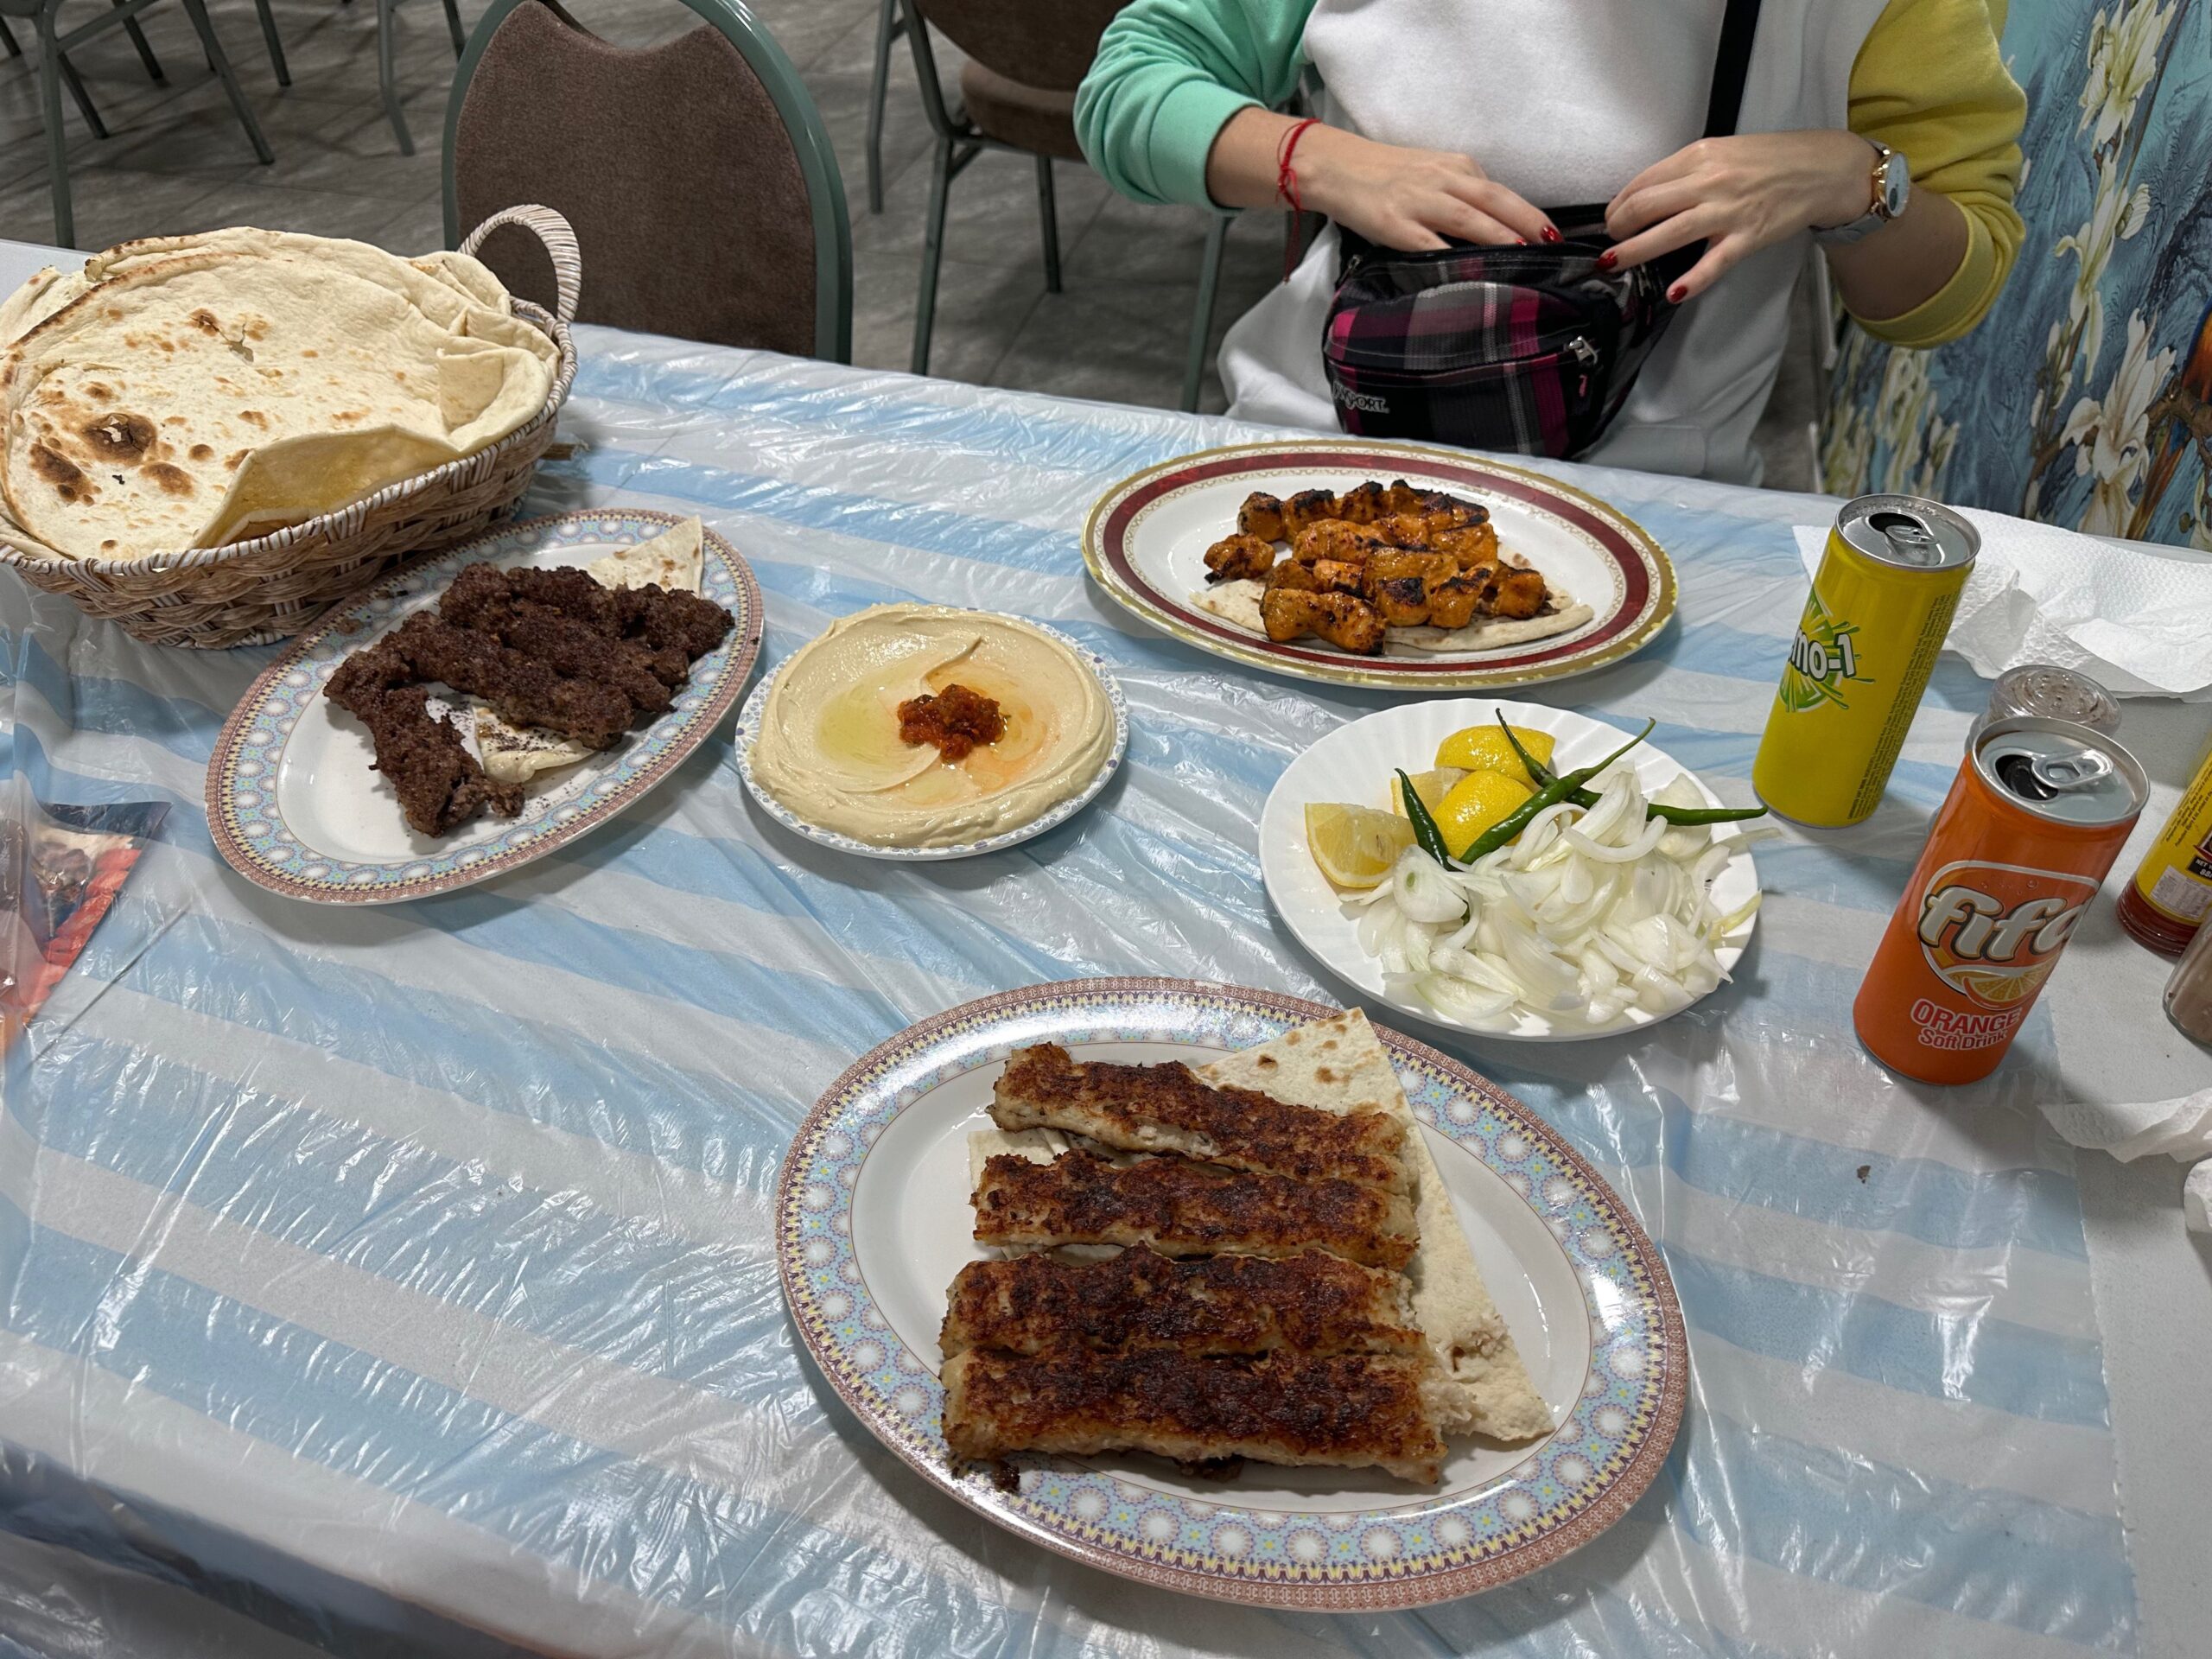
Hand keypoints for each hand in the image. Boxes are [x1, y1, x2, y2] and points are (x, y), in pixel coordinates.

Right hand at [1297, 126, 1555, 251]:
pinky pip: (1430, 244)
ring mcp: (1419, 201)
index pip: (1500, 192)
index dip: (1529, 214)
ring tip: (1526, 255)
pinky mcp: (1395, 224)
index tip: (1553, 237)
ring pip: (1470, 219)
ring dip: (1501, 238)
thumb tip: (1494, 227)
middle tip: (1555, 246)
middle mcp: (1442, 179)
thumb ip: (1461, 194)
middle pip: (1495, 200)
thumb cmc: (1384, 175)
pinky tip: (1472, 274)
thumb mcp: (1430, 173)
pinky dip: (1454, 258)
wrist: (1334, 167)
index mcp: (1456, 166)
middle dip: (1528, 222)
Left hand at [1604, 131, 1878, 300]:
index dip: (1618, 205)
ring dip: (1634, 252)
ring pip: (1669, 233)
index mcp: (1699, 156)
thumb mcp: (1722, 152)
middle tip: (1610, 243)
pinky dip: (1692, 280)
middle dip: (1618, 228)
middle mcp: (1709, 181)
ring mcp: (1728, 210)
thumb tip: (1647, 195)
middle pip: (1646, 206)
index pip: (1643, 183)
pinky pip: (1714, 263)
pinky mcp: (1748, 237)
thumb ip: (1686, 172)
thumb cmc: (1769, 160)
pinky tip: (1674, 293)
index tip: (1611, 220)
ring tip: (1614, 264)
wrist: (1821, 168)